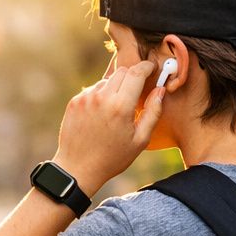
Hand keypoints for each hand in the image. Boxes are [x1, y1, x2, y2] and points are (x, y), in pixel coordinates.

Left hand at [52, 60, 164, 194]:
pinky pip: (93, 90)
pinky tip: (102, 115)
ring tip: (116, 110)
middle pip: (122, 72)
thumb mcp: (140, 140)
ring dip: (115, 88)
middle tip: (137, 91)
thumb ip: (153, 112)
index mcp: (121, 107)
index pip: (136, 73)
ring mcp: (86, 98)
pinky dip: (101, 96)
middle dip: (132, 77)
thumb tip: (160, 90)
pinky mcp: (75, 101)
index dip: (146, 67)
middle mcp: (102, 98)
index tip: (151, 68)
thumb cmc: (113, 158)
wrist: (78, 168)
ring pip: (107, 80)